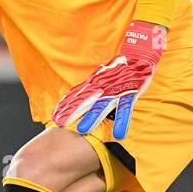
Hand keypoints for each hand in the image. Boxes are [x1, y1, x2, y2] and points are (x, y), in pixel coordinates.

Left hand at [52, 21, 166, 140]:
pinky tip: (118, 135)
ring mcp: (115, 91)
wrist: (137, 56)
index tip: (54, 116)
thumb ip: (88, 88)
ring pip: (102, 106)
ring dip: (92, 118)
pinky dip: (121, 122)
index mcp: (94, 84)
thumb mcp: (100, 76)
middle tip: (60, 123)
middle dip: (71, 112)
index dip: (65, 105)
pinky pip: (125, 110)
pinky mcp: (129, 94)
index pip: (76, 95)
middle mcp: (102, 87)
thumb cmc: (117, 70)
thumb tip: (74, 97)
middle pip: (84, 101)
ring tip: (82, 130)